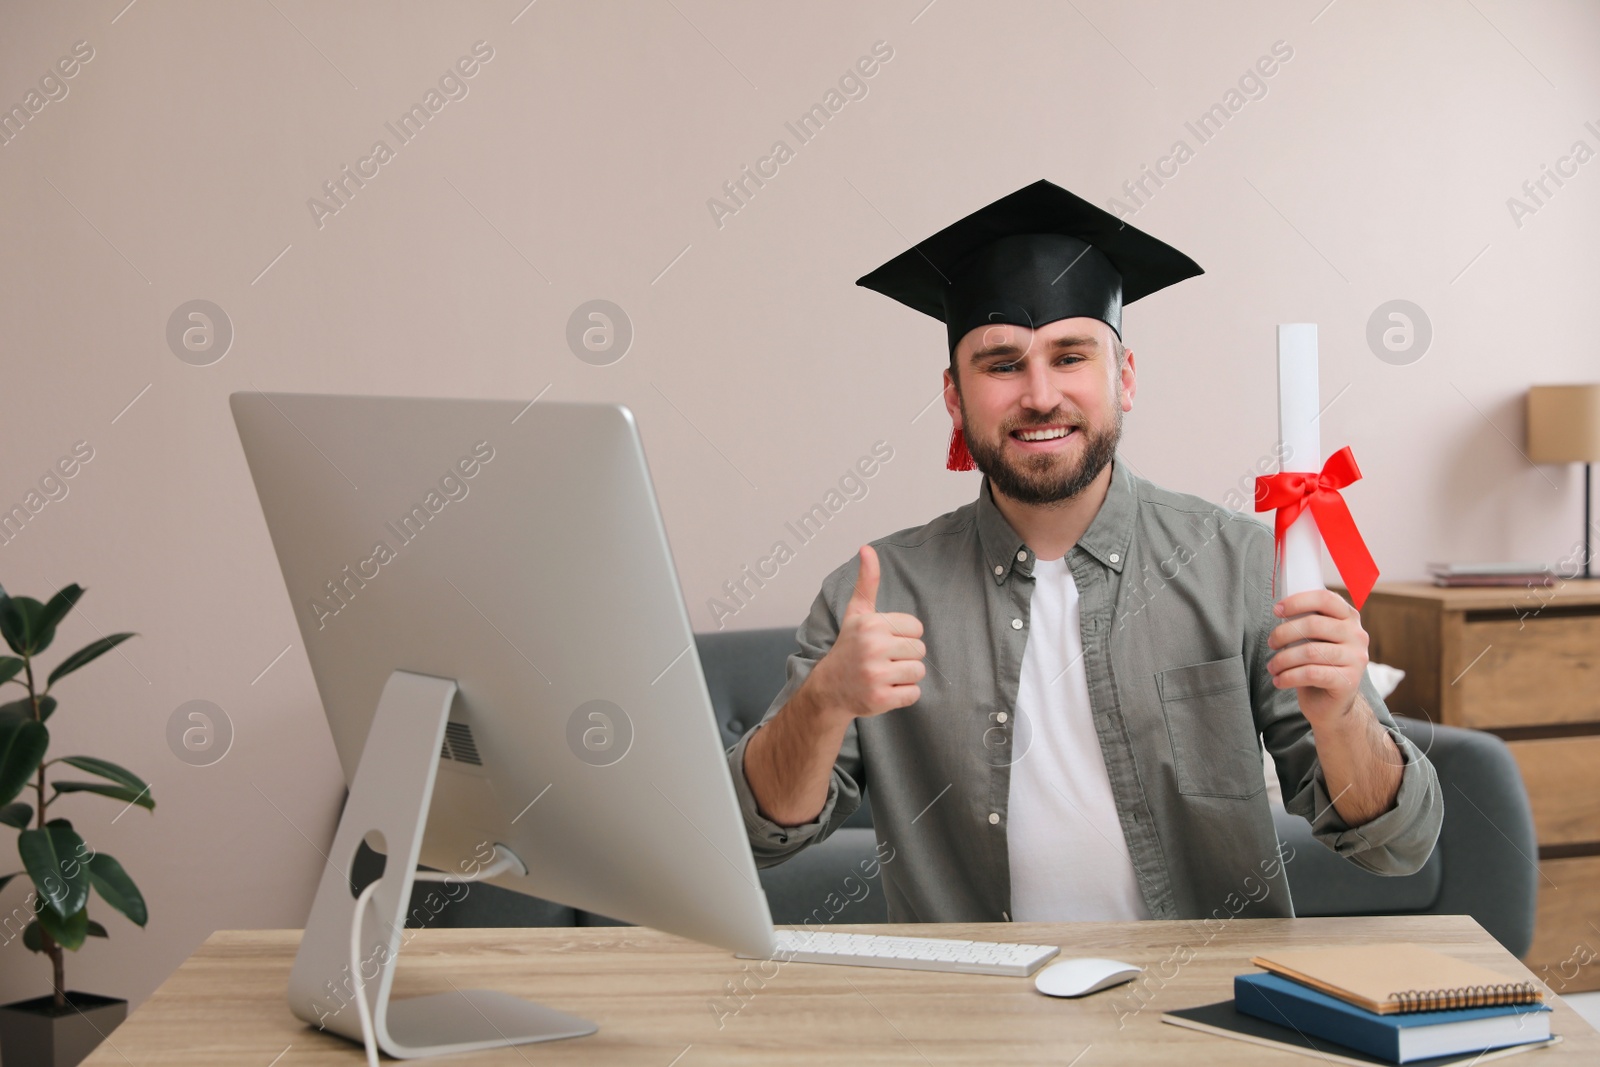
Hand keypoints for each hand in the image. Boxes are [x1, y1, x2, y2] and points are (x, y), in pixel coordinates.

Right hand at [802, 545, 925, 723]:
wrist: (829, 688)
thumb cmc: (849, 647)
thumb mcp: (857, 613)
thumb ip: (867, 581)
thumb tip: (866, 548)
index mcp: (871, 624)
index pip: (916, 628)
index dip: (904, 636)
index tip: (884, 641)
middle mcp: (873, 647)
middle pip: (919, 650)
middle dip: (905, 656)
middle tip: (883, 660)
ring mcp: (876, 675)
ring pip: (919, 672)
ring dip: (906, 676)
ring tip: (884, 674)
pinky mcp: (880, 699)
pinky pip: (914, 694)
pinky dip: (903, 694)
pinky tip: (884, 689)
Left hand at [1267, 589, 1368, 729]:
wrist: (1333, 704)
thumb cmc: (1318, 665)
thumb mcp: (1314, 639)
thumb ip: (1306, 623)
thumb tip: (1280, 611)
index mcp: (1349, 618)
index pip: (1325, 599)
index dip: (1297, 601)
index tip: (1276, 610)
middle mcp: (1357, 635)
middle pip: (1313, 624)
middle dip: (1284, 633)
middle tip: (1271, 643)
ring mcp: (1356, 659)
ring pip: (1310, 651)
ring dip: (1283, 659)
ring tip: (1272, 667)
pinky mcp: (1349, 681)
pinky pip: (1311, 673)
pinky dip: (1289, 677)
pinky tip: (1279, 681)